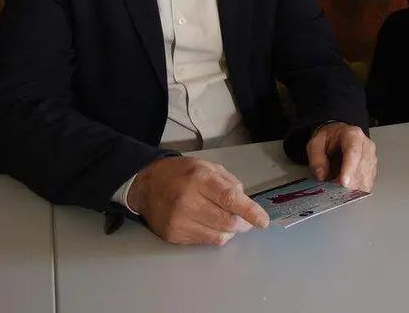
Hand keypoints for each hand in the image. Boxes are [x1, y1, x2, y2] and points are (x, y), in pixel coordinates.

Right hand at [127, 157, 268, 245]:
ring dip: (230, 231)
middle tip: (246, 221)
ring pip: (218, 236)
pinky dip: (215, 235)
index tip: (263, 221)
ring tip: (226, 221)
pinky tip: (210, 224)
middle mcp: (188, 201)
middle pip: (227, 222)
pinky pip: (205, 241)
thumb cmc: (181, 173)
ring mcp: (179, 221)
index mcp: (199, 179)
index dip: (250, 211)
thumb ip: (230, 183)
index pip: (230, 199)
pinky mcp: (173, 235)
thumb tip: (246, 202)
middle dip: (243, 224)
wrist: (146, 186)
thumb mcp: (208, 166)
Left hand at [307, 122, 376, 191]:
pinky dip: (355, 192)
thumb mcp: (316, 143)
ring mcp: (371, 159)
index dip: (349, 169)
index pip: (354, 152)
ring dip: (351, 189)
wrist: (338, 138)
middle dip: (347, 184)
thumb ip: (316, 157)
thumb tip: (321, 174)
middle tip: (332, 190)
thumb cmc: (329, 140)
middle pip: (361, 169)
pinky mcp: (372, 171)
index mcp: (352, 135)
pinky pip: (366, 185)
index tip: (343, 182)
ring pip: (365, 180)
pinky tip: (345, 190)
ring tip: (337, 189)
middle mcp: (366, 146)